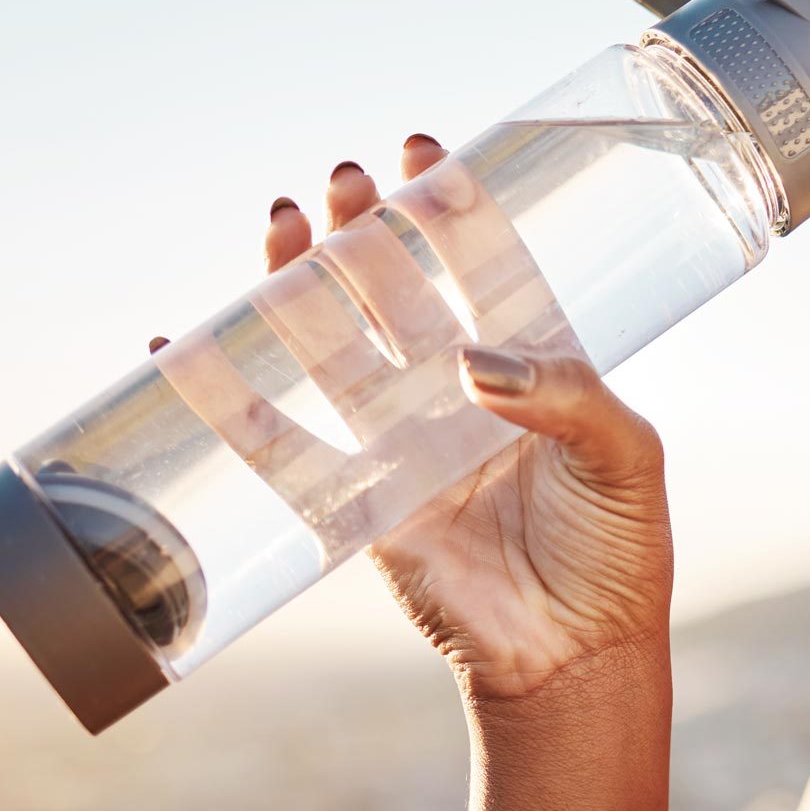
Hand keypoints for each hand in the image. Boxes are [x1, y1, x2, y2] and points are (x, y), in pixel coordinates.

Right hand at [155, 133, 675, 702]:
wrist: (579, 654)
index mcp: (533, 367)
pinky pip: (281, 448)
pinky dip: (227, 401)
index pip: (486, 268)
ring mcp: (404, 443)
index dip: (452, 213)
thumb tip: (472, 363)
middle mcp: (460, 394)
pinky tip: (182, 345)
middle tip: (345, 182)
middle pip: (397, 294)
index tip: (424, 156)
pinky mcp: (360, 505)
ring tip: (280, 221)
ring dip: (301, 287)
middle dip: (368, 234)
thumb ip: (566, 398)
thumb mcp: (627, 456)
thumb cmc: (620, 551)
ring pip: (335, 349)